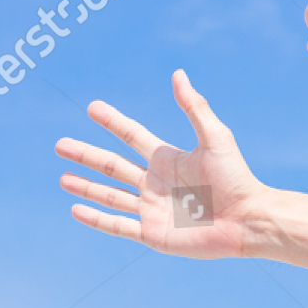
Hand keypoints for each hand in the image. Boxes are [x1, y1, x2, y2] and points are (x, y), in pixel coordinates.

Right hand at [56, 70, 268, 258]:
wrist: (247, 219)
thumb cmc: (236, 178)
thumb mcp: (215, 137)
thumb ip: (194, 107)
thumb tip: (178, 73)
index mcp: (168, 158)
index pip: (132, 135)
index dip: (112, 122)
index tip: (92, 107)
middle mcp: (156, 182)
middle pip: (113, 165)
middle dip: (86, 155)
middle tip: (60, 144)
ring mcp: (152, 209)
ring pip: (110, 195)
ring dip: (86, 186)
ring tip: (62, 178)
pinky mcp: (152, 233)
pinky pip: (117, 225)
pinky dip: (96, 218)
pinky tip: (75, 209)